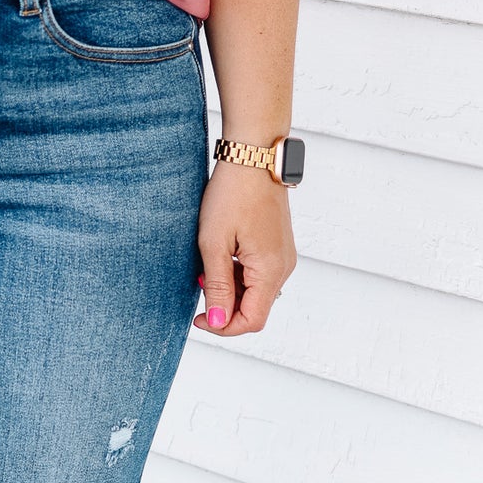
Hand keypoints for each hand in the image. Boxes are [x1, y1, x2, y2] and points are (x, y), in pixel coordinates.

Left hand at [193, 160, 296, 335]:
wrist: (254, 156)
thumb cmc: (232, 195)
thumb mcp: (214, 244)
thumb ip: (217, 286)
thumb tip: (217, 321)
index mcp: (271, 271)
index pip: (252, 321)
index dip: (223, 326)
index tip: (198, 317)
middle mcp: (284, 267)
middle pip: (255, 309)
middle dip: (224, 306)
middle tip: (200, 282)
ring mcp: (283, 257)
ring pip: (255, 292)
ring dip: (229, 289)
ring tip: (207, 265)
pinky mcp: (278, 246)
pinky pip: (258, 274)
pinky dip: (238, 275)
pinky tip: (221, 255)